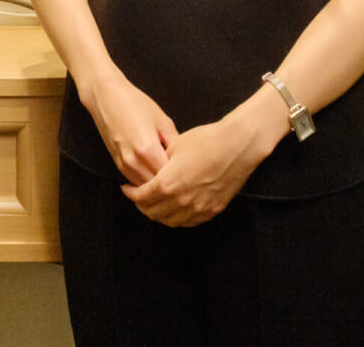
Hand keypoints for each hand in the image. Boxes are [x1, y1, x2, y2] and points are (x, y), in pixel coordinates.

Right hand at [80, 71, 178, 184]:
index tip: (189, 173)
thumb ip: (175, 143)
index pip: (169, 176)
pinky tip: (154, 174)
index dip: (181, 176)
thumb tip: (184, 159)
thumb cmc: (135, 103)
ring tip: (170, 179)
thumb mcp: (162, 120)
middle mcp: (133, 160)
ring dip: (156, 185)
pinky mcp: (117, 163)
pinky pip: (135, 180)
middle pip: (156, 185)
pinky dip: (145, 181)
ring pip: (144, 187)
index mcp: (147, 149)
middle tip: (183, 179)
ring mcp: (123, 164)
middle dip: (169, 184)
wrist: (106, 98)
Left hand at [120, 95, 277, 226]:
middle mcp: (181, 202)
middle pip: (154, 213)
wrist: (237, 145)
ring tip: (156, 204)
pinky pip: (190, 222)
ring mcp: (199, 209)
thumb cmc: (206, 140)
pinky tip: (176, 209)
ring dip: (159, 215)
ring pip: (171, 222)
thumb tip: (154, 167)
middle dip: (142, 206)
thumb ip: (160, 162)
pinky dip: (178, 218)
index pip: (142, 197)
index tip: (126, 188)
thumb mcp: (175, 146)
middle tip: (138, 197)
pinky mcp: (213, 210)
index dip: (131, 194)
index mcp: (168, 185)